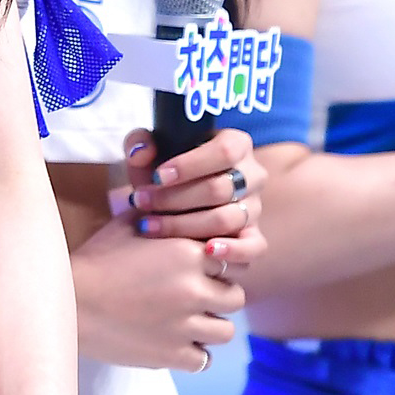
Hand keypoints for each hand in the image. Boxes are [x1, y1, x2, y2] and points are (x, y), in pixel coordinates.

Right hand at [71, 201, 254, 369]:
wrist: (68, 302)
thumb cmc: (95, 259)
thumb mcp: (127, 225)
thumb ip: (160, 215)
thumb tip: (175, 204)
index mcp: (188, 254)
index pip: (231, 260)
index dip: (218, 265)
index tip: (203, 269)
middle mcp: (194, 290)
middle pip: (235, 296)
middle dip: (218, 296)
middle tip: (196, 296)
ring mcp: (185, 326)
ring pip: (225, 331)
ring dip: (210, 325)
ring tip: (188, 321)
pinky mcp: (172, 356)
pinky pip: (203, 360)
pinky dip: (193, 353)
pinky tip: (174, 342)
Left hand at [123, 126, 263, 242]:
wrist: (176, 201)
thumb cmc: (167, 171)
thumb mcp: (151, 153)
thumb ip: (140, 143)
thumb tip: (140, 153)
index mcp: (236, 144)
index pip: (224, 152)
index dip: (190, 165)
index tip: (157, 177)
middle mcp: (252, 175)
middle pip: (220, 189)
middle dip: (175, 198)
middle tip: (142, 203)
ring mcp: (254, 208)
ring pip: (227, 219)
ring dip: (185, 225)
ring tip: (150, 226)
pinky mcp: (253, 238)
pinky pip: (254, 247)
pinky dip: (233, 250)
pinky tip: (207, 251)